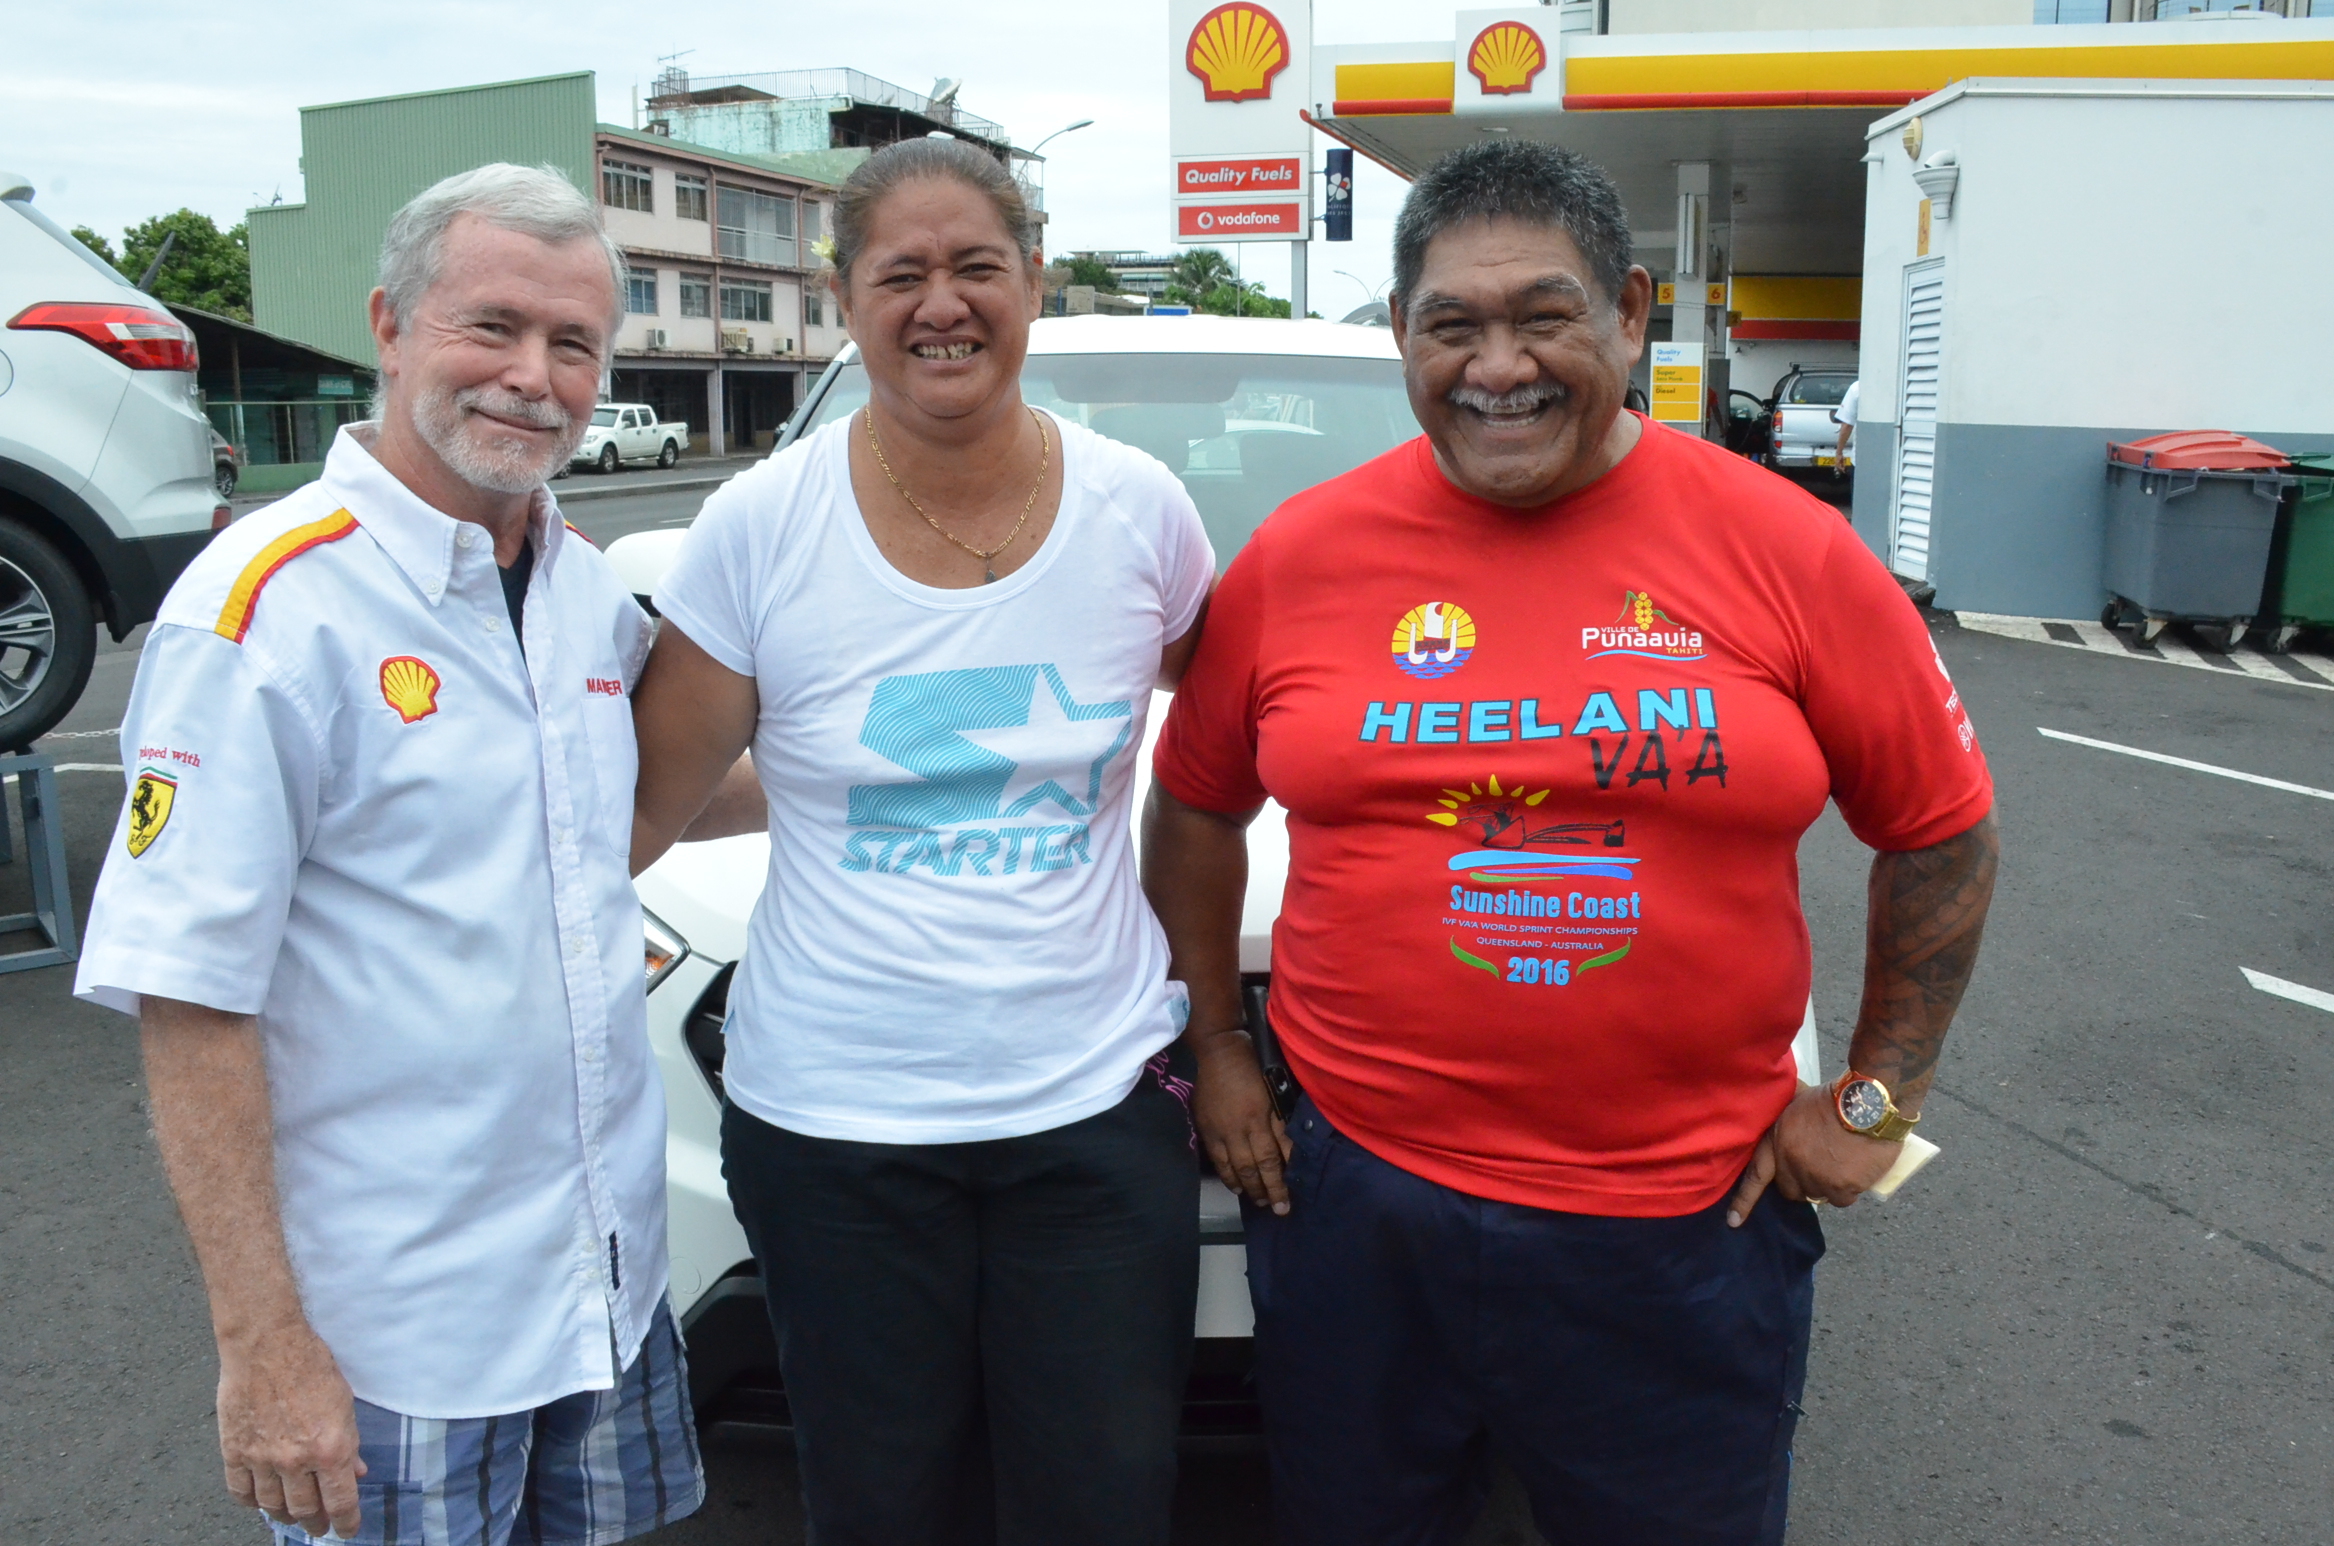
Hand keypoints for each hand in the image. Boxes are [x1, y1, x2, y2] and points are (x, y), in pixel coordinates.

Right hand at [216, 1322, 365, 1538]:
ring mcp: (262, 1459)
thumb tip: (356, 1471)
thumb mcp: (344, 1404)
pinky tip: (261, 1501)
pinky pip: (241, 1492)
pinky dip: (252, 1502)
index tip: (347, 1530)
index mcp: (330, 1449)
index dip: (346, 1523)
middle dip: (316, 1523)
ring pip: (273, 1506)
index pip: (340, 1502)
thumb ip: (350, 1443)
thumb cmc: (311, 1366)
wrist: (267, 1345)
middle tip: (320, 1526)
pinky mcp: (234, 1452)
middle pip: (306, 1510)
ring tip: (294, 1516)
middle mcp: (295, 1461)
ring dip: (286, 1516)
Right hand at [1189, 1030, 1291, 1214]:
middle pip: (1257, 1167)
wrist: (1218, 1050)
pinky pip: (1218, 1159)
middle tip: (1277, 1210)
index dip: (1282, 1182)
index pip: (1276, 1156)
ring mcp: (1222, 1129)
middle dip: (1268, 1190)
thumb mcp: (1277, 1087)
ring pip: (1237, 1167)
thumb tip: (1292, 1148)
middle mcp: (1243, 1126)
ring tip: (1258, 1200)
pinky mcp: (1206, 1128)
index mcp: (1263, 1114)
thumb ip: (1283, 1118)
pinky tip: (1236, 1187)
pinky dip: (1228, 1175)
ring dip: (1249, 1188)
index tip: (1289, 1201)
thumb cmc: (1254, 1064)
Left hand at [1726, 1084, 1904, 1226]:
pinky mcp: (1841, 1188)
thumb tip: (1777, 1109)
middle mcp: (1792, 1165)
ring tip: (1842, 1163)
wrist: (1868, 1103)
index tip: (1733, 1222)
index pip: (1755, 1176)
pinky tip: (1856, 1172)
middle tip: (1819, 1165)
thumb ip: (1786, 1118)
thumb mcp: (1798, 1100)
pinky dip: (1849, 1190)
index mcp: (1777, 1142)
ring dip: (1827, 1185)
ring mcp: (1816, 1179)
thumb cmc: (1834, 1096)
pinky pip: (1842, 1199)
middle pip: (1791, 1189)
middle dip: (1802, 1182)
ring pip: (1819, 1195)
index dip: (1744, 1201)